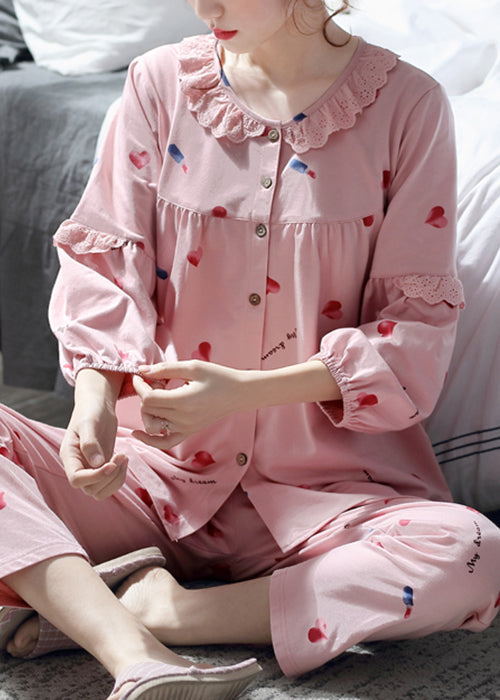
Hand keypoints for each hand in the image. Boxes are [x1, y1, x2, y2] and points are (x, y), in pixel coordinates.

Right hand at [60, 369, 127, 499]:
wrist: (97, 404)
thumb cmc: (91, 410)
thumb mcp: (89, 422)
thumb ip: (90, 442)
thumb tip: (96, 463)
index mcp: (69, 455)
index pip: (76, 479)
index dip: (94, 477)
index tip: (111, 464)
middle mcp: (77, 465)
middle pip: (90, 489)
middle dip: (109, 477)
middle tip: (122, 456)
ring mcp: (89, 467)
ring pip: (100, 491)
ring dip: (116, 479)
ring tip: (124, 457)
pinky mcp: (102, 466)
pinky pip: (110, 482)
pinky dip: (120, 475)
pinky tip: (124, 458)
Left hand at [132, 361, 242, 448]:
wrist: (239, 393)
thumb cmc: (218, 377)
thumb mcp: (192, 367)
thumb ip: (165, 369)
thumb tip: (142, 370)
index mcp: (183, 401)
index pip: (148, 399)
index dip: (139, 386)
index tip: (141, 375)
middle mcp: (183, 419)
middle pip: (148, 410)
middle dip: (145, 393)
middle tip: (158, 381)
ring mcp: (185, 428)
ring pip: (151, 425)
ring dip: (148, 411)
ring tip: (159, 397)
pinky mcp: (188, 432)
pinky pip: (164, 442)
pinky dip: (149, 440)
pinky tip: (138, 433)